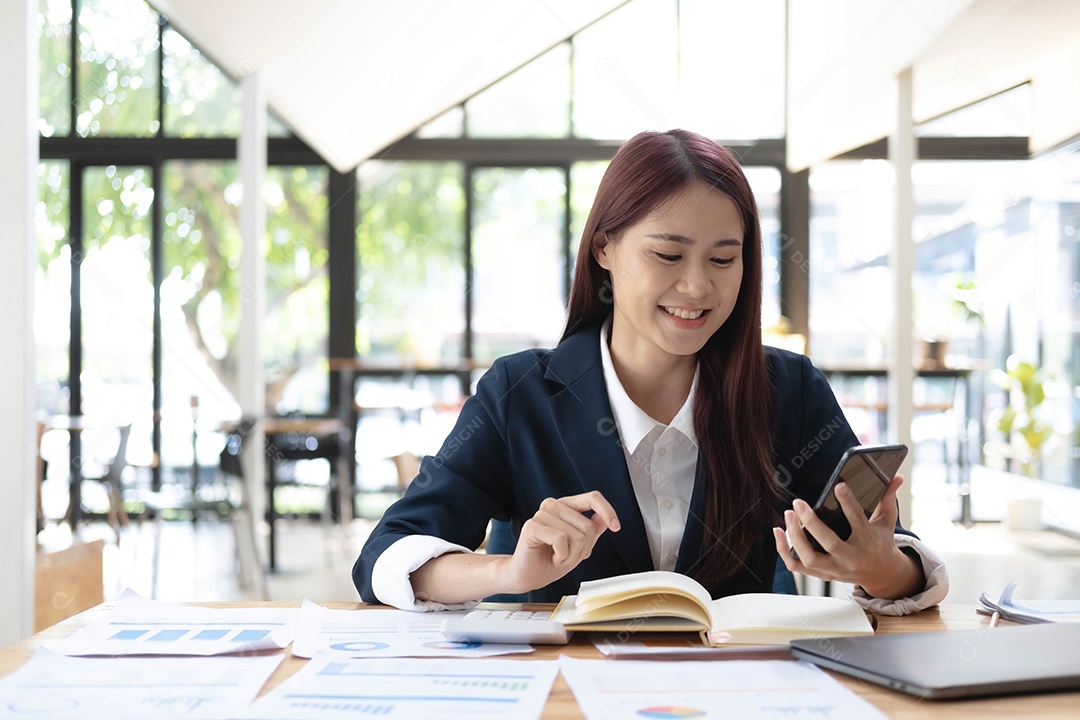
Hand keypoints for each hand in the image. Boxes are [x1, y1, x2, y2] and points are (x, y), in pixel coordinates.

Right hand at [502, 491, 620, 594]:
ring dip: (572, 555)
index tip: (616, 527)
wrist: (529, 576)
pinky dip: (562, 555)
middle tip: (569, 555)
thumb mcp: (580, 546)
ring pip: (577, 535)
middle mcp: (553, 505)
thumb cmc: (551, 560)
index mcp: (566, 506)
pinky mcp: (532, 526)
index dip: (608, 511)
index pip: (593, 498)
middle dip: (584, 548)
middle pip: (588, 525)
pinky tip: (552, 557)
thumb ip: (593, 529)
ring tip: (559, 556)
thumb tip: (605, 518)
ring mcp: (541, 514)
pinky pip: (561, 540)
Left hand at [772, 475, 923, 598]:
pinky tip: (778, 532)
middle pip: (829, 543)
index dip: (848, 503)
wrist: (880, 574)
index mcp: (869, 542)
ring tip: (788, 515)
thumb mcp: (887, 521)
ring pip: (809, 558)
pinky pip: (797, 566)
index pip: (858, 521)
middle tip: (798, 503)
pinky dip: (784, 550)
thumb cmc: (879, 542)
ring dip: (794, 538)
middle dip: (811, 523)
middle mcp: (851, 557)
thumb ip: (888, 498)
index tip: (838, 486)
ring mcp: (835, 568)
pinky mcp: (821, 574)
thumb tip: (896, 476)